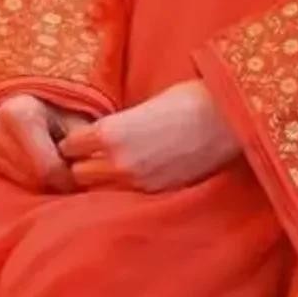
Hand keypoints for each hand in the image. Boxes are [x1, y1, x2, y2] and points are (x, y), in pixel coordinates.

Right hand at [0, 94, 93, 191]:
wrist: (21, 96)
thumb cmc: (55, 105)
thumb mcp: (72, 115)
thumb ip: (82, 138)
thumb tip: (96, 165)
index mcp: (19, 113)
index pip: (47, 167)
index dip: (68, 179)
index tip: (81, 180)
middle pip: (32, 178)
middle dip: (55, 182)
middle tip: (71, 179)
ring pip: (20, 183)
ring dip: (40, 183)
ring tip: (55, 169)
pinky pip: (6, 180)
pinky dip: (25, 179)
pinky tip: (35, 167)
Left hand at [59, 80, 240, 193]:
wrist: (227, 118)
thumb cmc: (189, 99)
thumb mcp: (145, 105)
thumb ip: (120, 125)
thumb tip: (103, 136)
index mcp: (113, 133)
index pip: (70, 146)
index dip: (73, 140)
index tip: (80, 136)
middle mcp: (119, 163)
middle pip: (78, 173)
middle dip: (81, 163)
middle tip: (91, 154)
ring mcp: (137, 183)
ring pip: (98, 191)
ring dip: (99, 180)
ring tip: (110, 168)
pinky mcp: (156, 194)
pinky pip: (124, 197)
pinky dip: (121, 189)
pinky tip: (132, 177)